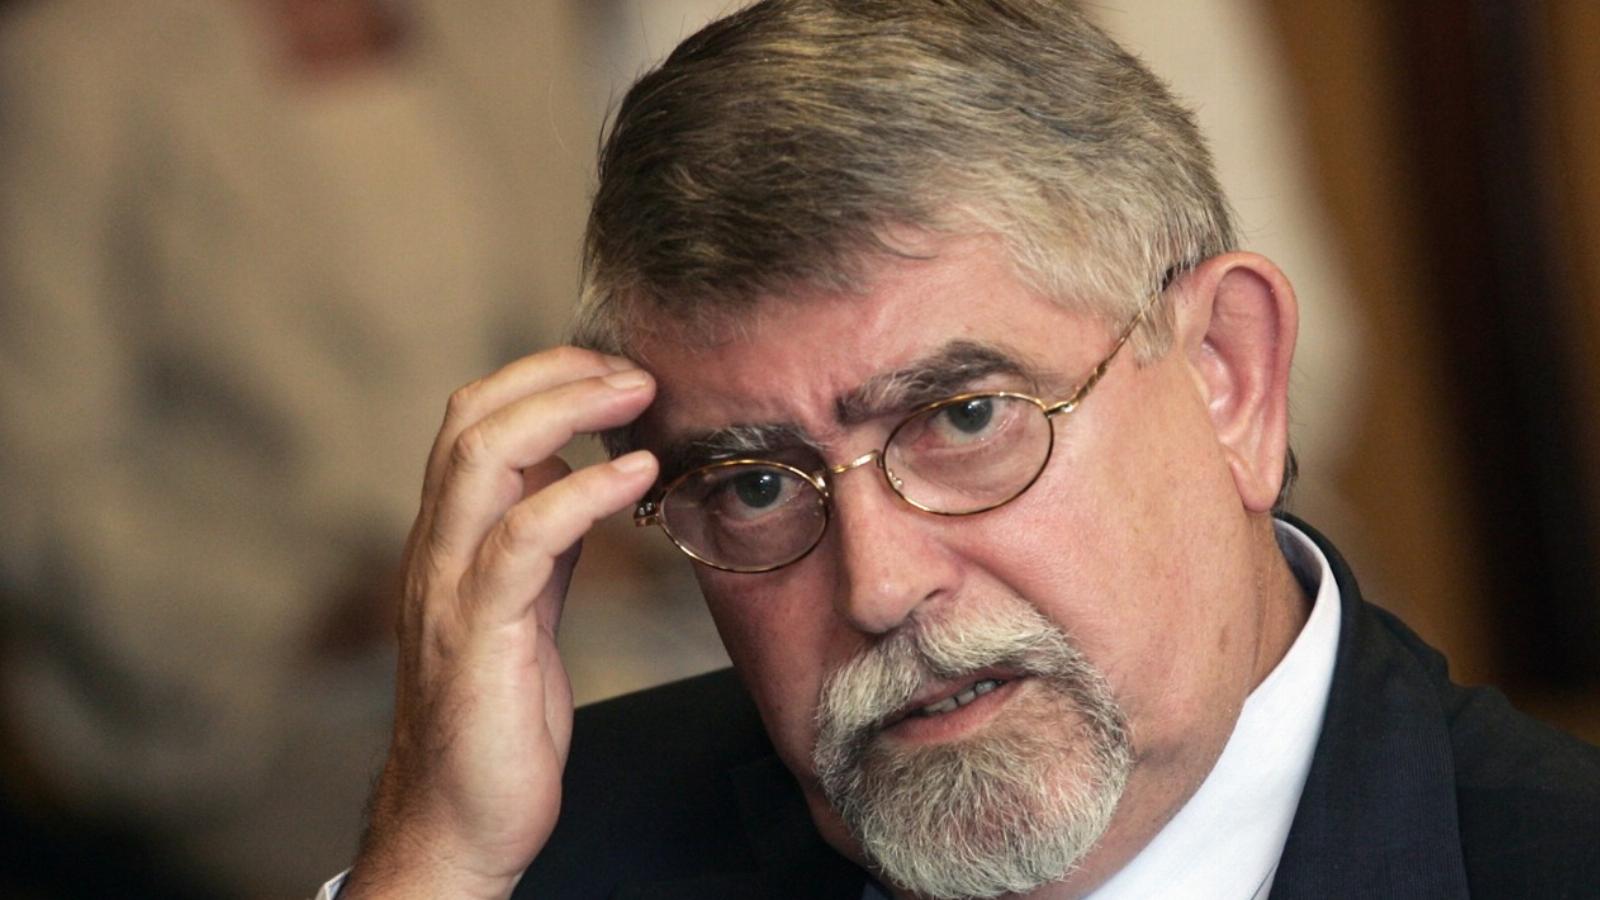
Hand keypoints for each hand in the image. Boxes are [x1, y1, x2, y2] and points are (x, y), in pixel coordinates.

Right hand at [342, 348, 657, 898]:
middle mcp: (438, 550)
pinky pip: (524, 540)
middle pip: (470, 416)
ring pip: (482, 459)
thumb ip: (541, 544)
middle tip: (633, 371)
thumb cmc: (498, 718)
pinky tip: (634, 477)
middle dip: (556, 373)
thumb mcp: (525, 609)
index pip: (475, 420)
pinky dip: (584, 494)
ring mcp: (449, 589)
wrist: (458, 822)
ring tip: (636, 397)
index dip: (543, 377)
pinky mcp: (478, 636)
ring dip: (566, 409)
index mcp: (452, 539)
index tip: (615, 371)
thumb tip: (579, 477)